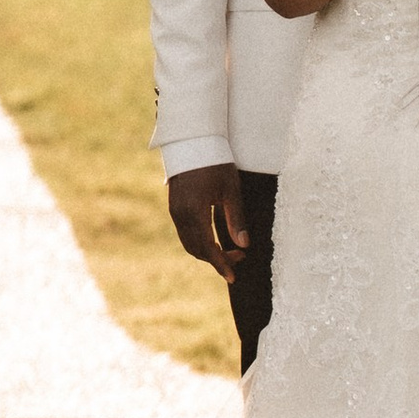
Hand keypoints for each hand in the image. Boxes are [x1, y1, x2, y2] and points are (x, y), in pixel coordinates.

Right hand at [167, 162, 249, 281]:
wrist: (192, 141)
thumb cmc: (215, 162)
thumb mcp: (231, 189)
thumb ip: (236, 219)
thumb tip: (244, 245)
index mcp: (195, 211)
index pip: (208, 248)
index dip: (221, 264)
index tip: (233, 277)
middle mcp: (180, 215)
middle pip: (197, 249)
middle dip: (217, 259)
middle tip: (239, 257)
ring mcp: (174, 212)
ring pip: (189, 243)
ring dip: (208, 252)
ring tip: (229, 250)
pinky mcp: (174, 207)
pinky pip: (185, 233)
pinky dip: (199, 242)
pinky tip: (214, 240)